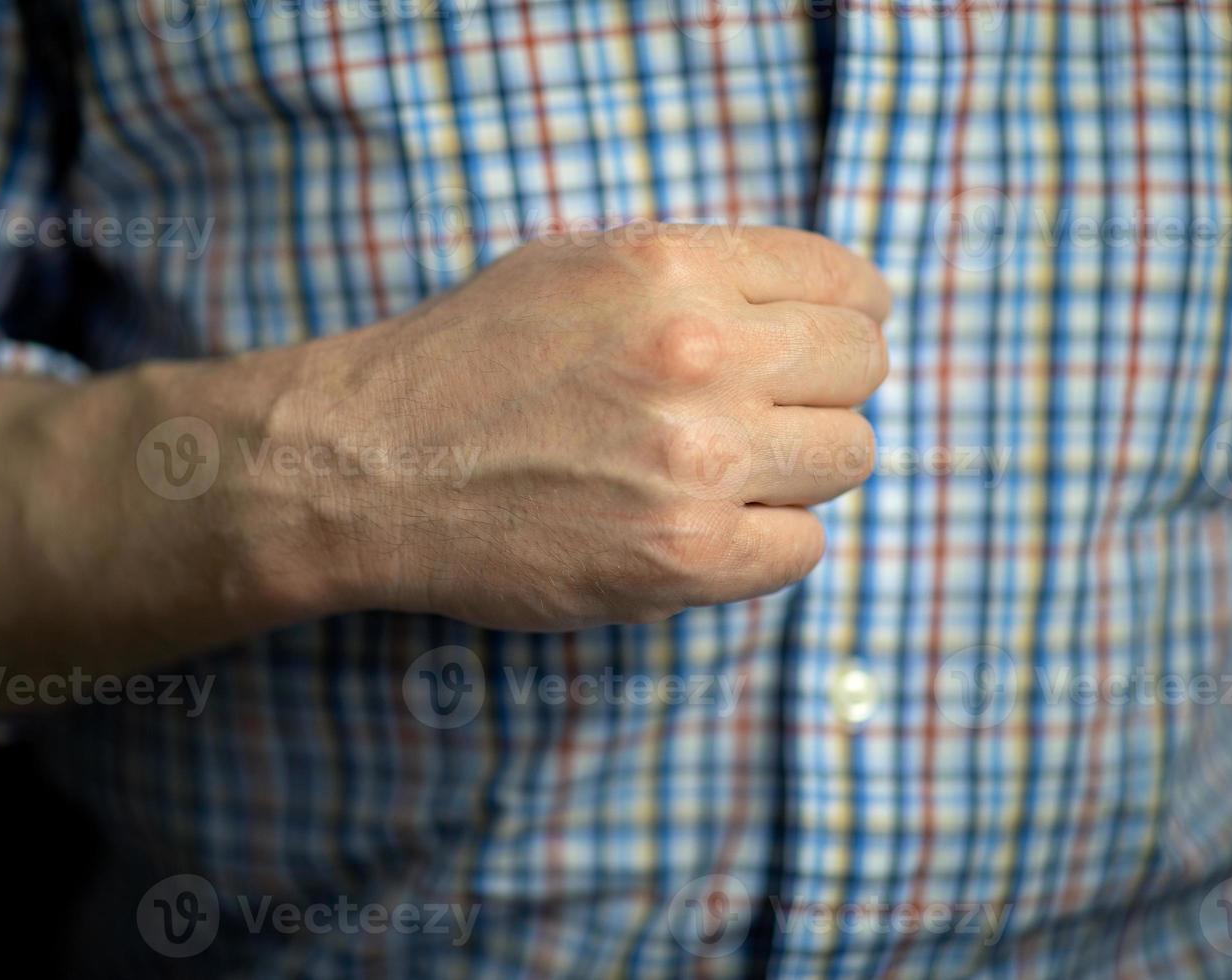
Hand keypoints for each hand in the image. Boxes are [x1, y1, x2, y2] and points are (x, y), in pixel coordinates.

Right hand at [283, 223, 891, 630]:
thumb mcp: (575, 267)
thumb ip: (695, 275)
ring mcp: (698, 462)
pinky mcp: (684, 557)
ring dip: (799, 467)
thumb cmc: (464, 363)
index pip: (846, 281)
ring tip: (728, 472)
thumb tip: (805, 307)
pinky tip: (706, 528)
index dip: (848, 313)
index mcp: (675, 269)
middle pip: (861, 367)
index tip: (830, 340)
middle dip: (825, 388)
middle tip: (768, 412)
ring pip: (849, 458)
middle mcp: (699, 355)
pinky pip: (803, 548)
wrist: (370, 468)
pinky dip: (767, 541)